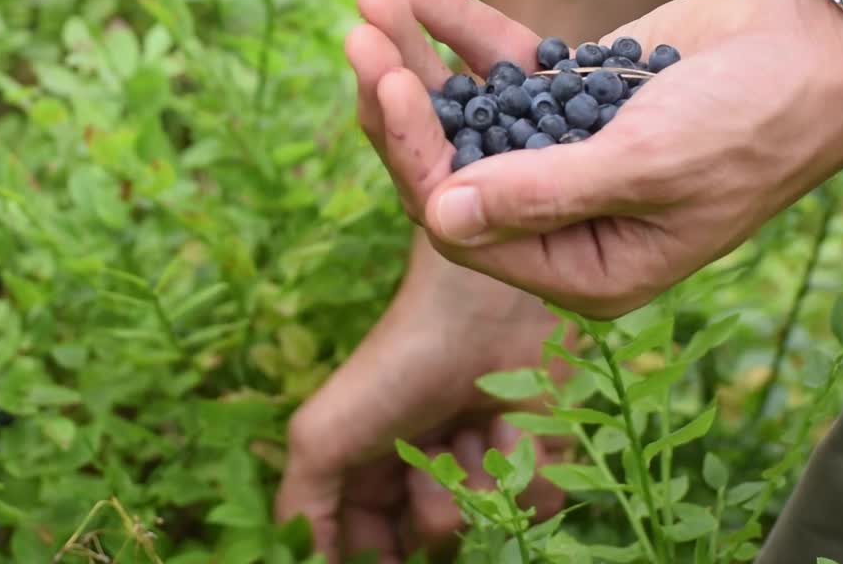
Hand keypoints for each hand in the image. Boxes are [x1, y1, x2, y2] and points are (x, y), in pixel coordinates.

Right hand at [276, 230, 572, 563]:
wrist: (480, 305)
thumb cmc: (394, 366)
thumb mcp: (321, 436)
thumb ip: (303, 511)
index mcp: (368, 486)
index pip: (370, 556)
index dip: (381, 561)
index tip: (393, 548)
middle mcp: (423, 487)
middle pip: (431, 553)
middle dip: (431, 516)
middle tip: (425, 466)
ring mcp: (480, 476)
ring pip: (488, 535)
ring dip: (476, 483)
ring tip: (468, 429)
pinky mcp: (534, 461)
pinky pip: (540, 506)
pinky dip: (525, 466)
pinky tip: (507, 422)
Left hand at [350, 0, 842, 318]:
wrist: (820, 53)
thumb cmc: (754, 126)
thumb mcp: (651, 166)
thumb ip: (544, 193)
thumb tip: (441, 213)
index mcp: (582, 266)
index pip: (467, 225)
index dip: (417, 157)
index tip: (388, 85)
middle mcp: (559, 219)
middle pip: (450, 166)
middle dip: (398, 103)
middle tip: (358, 35)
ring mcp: (557, 155)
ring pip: (463, 114)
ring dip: (415, 58)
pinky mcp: (564, 98)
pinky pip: (499, 66)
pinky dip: (459, 28)